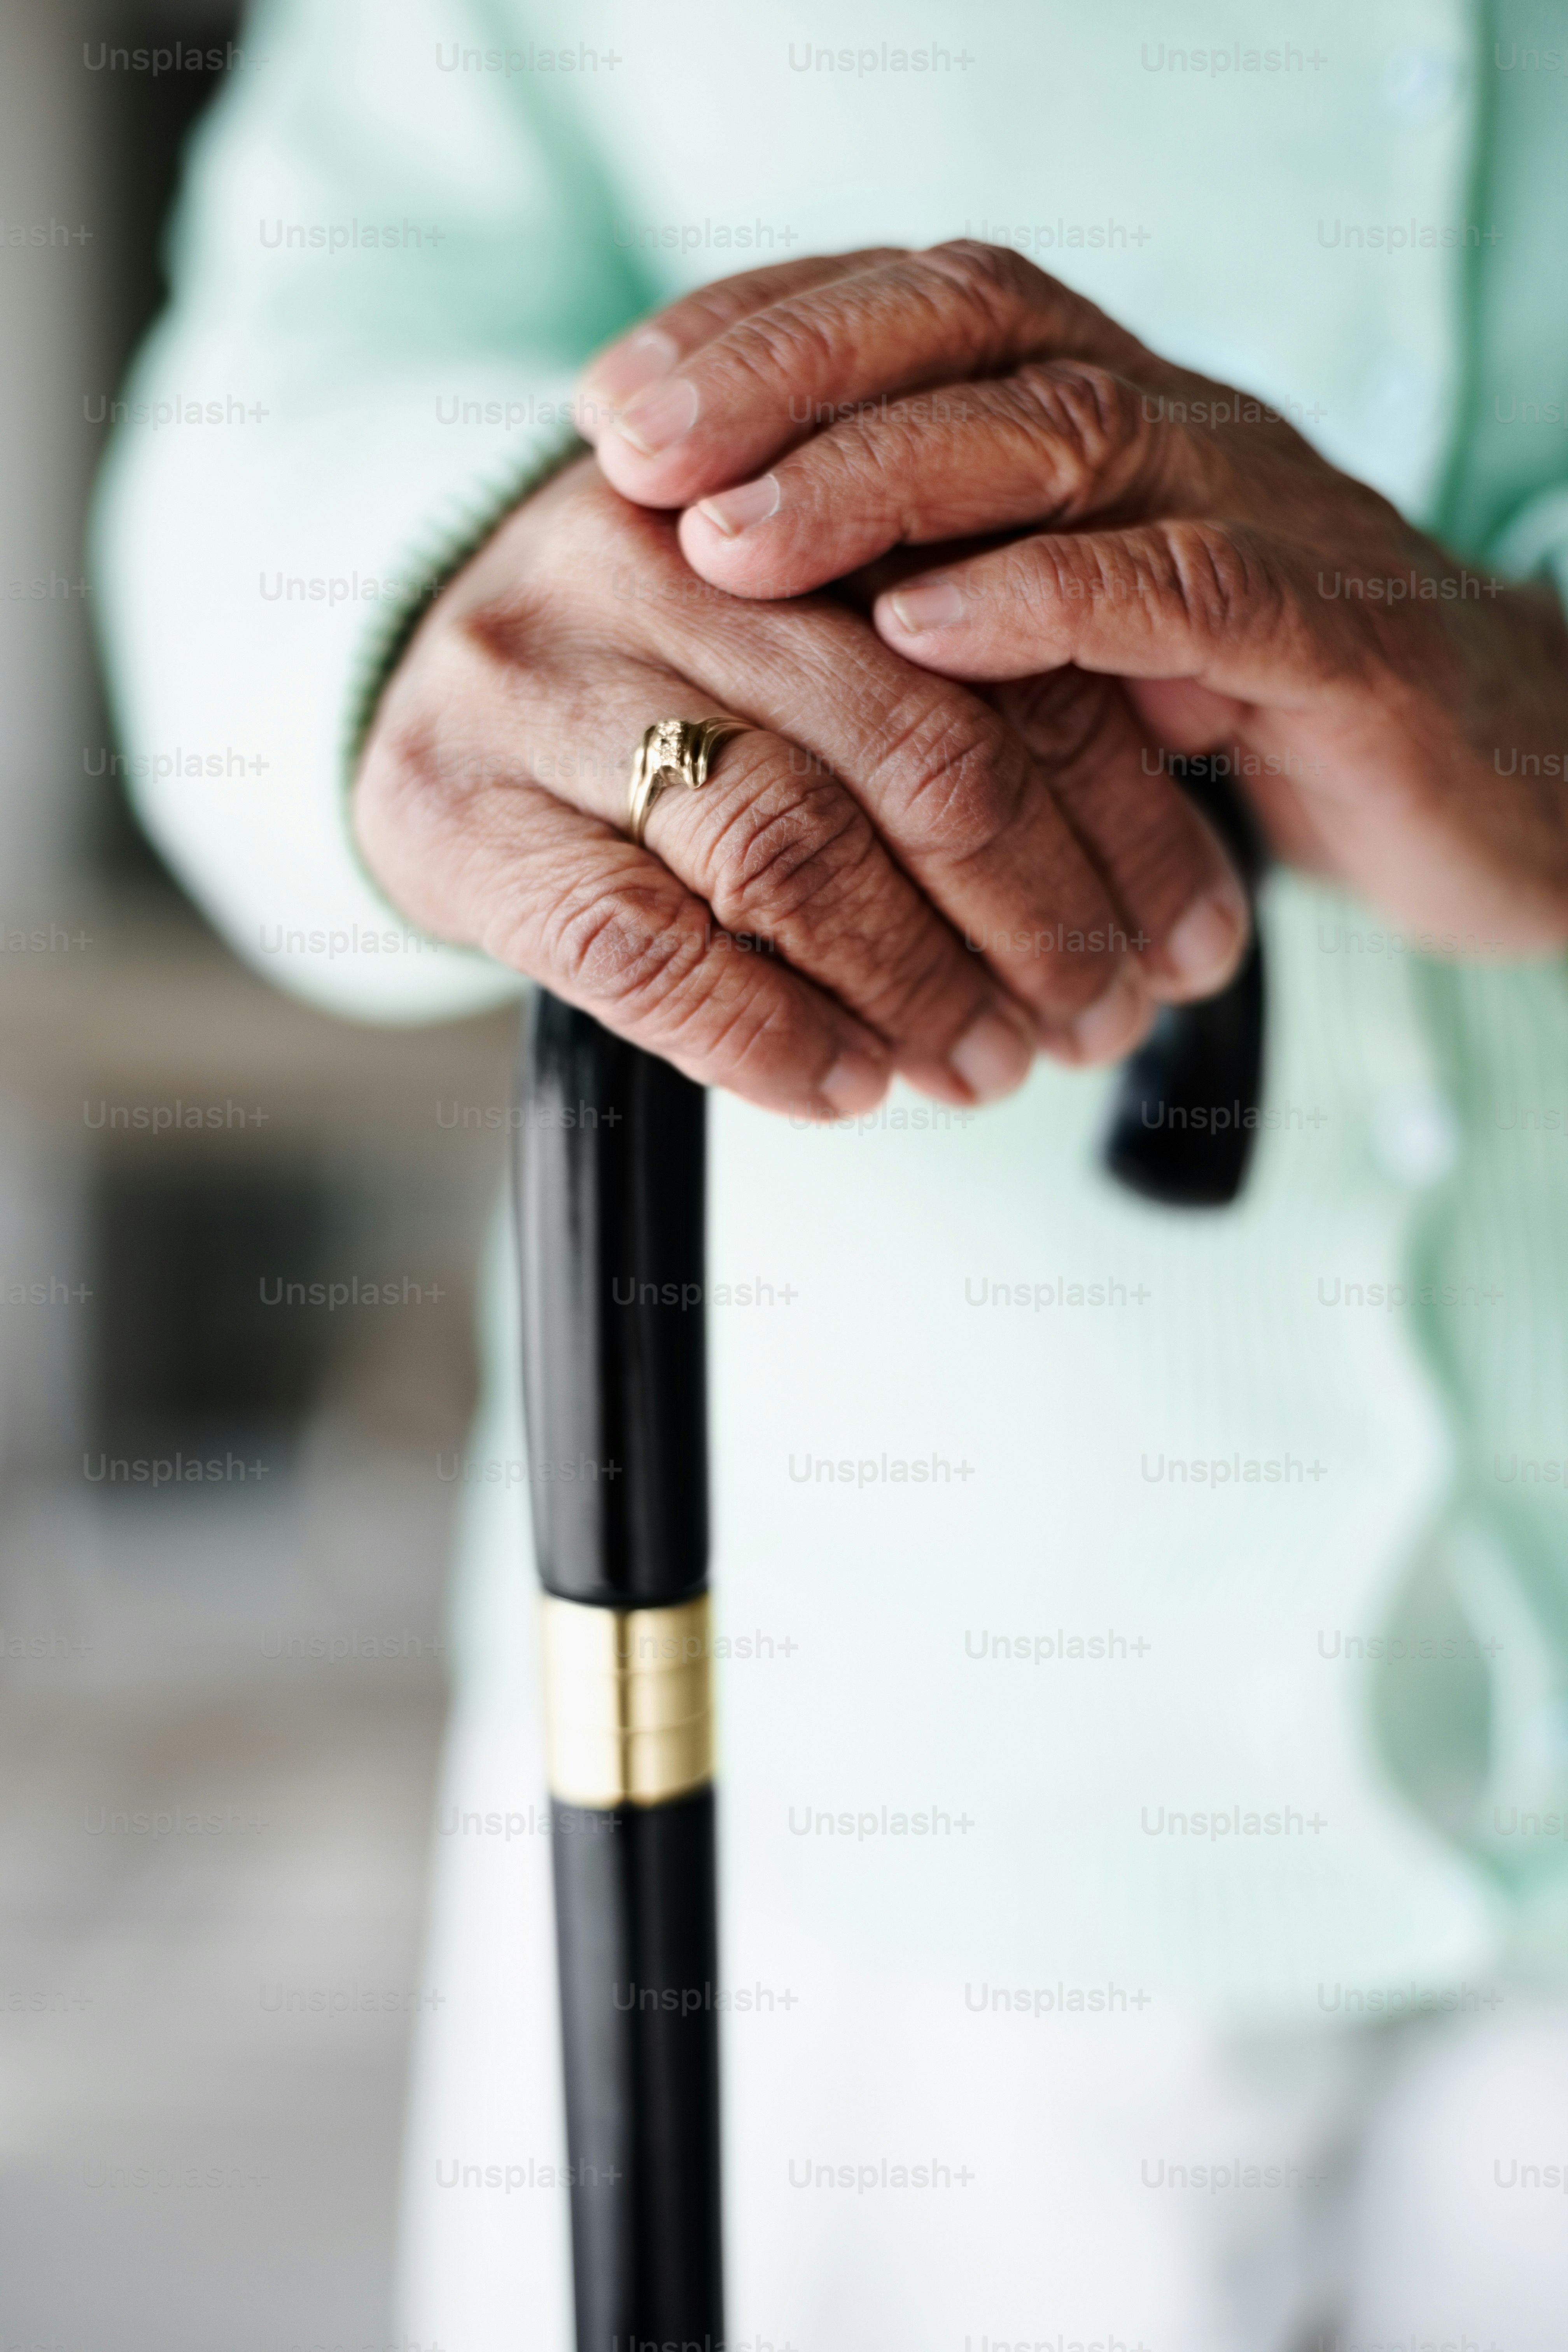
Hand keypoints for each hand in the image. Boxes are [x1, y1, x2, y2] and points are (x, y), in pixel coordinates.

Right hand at [353, 453, 1249, 1120]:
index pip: (1006, 653)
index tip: (1194, 939)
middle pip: (919, 747)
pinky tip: (850, 1087)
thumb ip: (956, 697)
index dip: (1128, 813)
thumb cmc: (660, 694)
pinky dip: (767, 1034)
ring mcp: (534, 681)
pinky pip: (643, 947)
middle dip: (1041, 916)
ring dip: (921, 987)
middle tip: (1099, 1024)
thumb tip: (1173, 892)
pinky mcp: (448, 813)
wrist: (408, 699)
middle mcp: (645, 556)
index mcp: (778, 491)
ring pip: (791, 848)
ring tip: (989, 1071)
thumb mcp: (804, 645)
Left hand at [580, 242, 1567, 952]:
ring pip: (1065, 435)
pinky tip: (925, 630)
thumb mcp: (1071, 636)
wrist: (1491, 779)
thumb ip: (950, 592)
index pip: (919, 307)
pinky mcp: (1337, 636)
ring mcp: (1262, 514)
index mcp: (1105, 417)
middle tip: (634, 451)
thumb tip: (737, 603)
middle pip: (975, 329)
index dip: (760, 334)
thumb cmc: (1245, 714)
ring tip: (733, 543)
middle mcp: (1177, 428)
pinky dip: (1050, 602)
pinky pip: (1191, 589)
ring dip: (882, 478)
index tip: (612, 407)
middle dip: (788, 377)